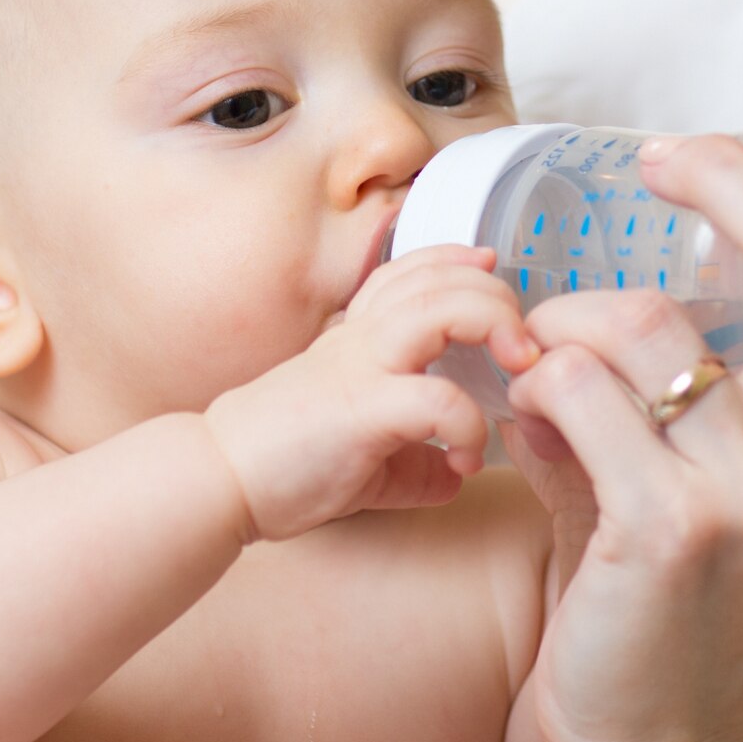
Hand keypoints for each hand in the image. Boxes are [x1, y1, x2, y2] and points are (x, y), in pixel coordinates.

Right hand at [204, 245, 538, 542]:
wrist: (217, 481)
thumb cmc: (284, 464)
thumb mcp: (362, 454)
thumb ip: (412, 457)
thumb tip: (452, 475)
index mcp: (358, 334)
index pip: (414, 268)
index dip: (460, 260)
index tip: (494, 273)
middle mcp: (361, 337)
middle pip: (442, 277)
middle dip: (498, 296)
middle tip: (525, 345)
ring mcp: (360, 366)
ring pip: (441, 309)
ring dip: (494, 326)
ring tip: (518, 370)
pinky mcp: (360, 410)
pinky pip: (434, 398)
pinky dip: (467, 423)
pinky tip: (469, 457)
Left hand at [504, 110, 742, 741]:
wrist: (670, 738)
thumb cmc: (702, 575)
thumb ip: (731, 354)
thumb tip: (649, 227)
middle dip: (719, 170)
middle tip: (659, 157)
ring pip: (646, 320)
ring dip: (573, 314)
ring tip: (551, 351)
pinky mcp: (674, 530)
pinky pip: (578, 386)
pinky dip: (538, 379)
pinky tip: (531, 418)